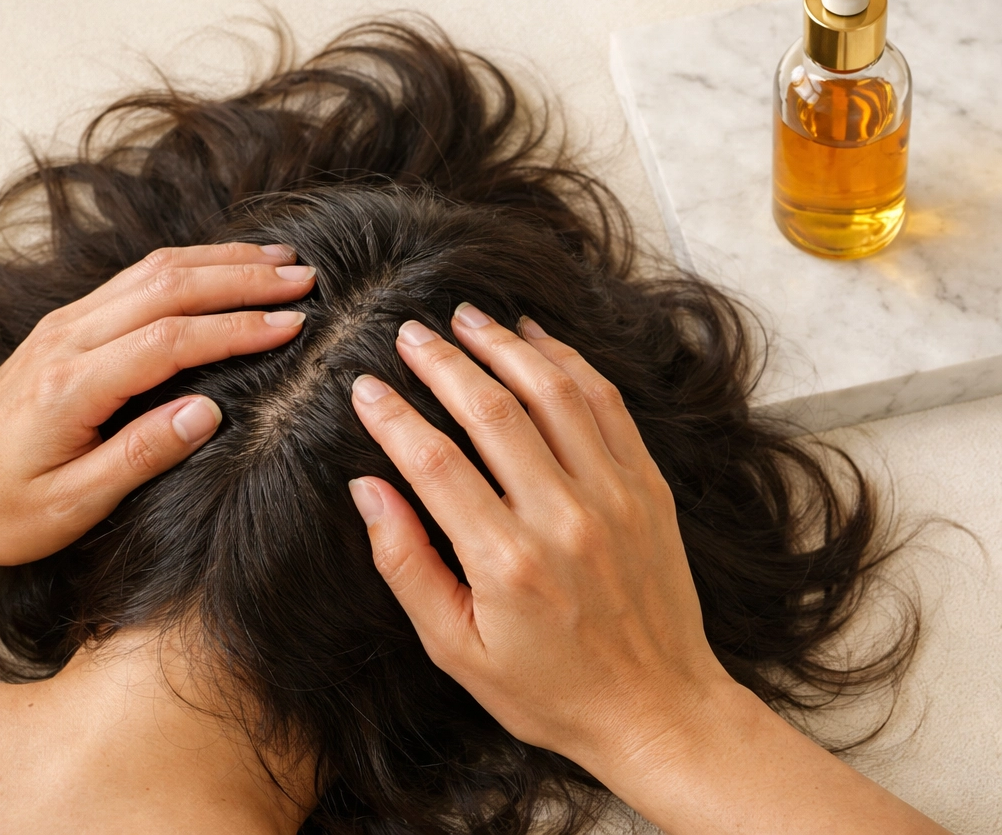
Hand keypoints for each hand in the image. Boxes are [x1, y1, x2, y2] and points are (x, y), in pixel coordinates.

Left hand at [0, 243, 315, 565]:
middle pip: (169, 287)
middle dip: (244, 277)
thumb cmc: (0, 508)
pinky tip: (222, 265)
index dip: (238, 327)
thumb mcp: (70, 506)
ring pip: (155, 271)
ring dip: (222, 260)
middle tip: (304, 277)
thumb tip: (208, 413)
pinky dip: (191, 264)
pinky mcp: (68, 324)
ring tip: (279, 259)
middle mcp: (69, 339)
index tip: (293, 324)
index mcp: (72, 386)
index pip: (171, 340)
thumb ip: (140, 456)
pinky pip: (138, 277)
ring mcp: (67, 324)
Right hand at [349, 305, 948, 834]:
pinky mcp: (648, 486)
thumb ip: (406, 564)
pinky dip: (570, 361)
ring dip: (506, 346)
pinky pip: (607, 403)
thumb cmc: (550, 688)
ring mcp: (614, 494)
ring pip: (553, 392)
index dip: (393, 415)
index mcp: (507, 562)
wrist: (658, 708)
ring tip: (468, 317)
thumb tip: (368, 488)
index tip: (366, 386)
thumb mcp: (457, 649)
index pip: (434, 462)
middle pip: (492, 411)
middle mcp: (563, 516)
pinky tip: (537, 339)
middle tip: (410, 332)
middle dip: (444, 361)